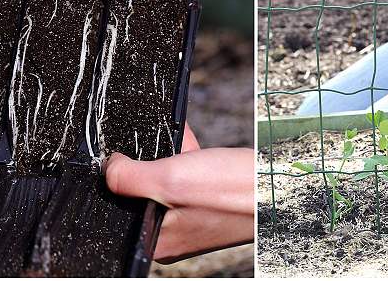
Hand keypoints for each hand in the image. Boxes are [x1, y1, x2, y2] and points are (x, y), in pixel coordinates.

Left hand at [104, 124, 253, 263]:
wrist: (280, 189)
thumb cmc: (235, 193)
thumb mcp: (172, 180)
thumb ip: (130, 176)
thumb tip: (107, 168)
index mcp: (158, 240)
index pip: (123, 205)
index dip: (125, 176)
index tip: (132, 154)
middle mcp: (173, 234)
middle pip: (145, 189)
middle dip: (154, 161)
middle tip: (171, 152)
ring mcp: (192, 219)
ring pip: (167, 178)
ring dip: (173, 155)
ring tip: (187, 148)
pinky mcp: (208, 204)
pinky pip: (187, 176)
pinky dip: (189, 157)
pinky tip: (195, 147)